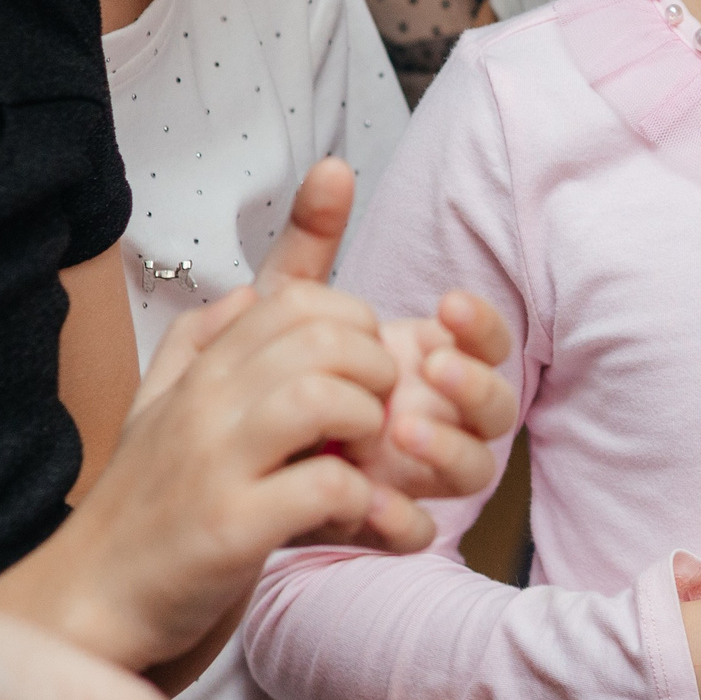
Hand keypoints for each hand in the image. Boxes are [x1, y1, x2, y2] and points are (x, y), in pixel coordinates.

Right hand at [0, 175, 403, 673]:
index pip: (298, 299)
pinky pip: (327, 485)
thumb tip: (244, 294)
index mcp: (202, 371)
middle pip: (323, 338)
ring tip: (359, 461)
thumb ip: (196, 344)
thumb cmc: (138, 510)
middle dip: (375, 372)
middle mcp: (205, 403)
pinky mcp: (231, 528)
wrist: (86, 602)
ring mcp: (216, 463)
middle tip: (371, 418)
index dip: (354, 325)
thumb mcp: (157, 409)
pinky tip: (343, 516)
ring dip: (366, 426)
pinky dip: (358, 500)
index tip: (358, 372)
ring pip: (324, 398)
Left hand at [253, 161, 517, 522]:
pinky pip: (421, 530)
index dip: (482, 327)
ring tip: (401, 428)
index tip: (449, 304)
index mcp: (420, 362)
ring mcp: (412, 474)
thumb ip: (310, 246)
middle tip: (432, 368)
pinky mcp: (381, 524)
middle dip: (476, 385)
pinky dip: (407, 520)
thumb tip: (332, 169)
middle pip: (496, 408)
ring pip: (474, 470)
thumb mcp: (277, 313)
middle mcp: (430, 416)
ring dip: (451, 448)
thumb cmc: (262, 387)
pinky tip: (378, 504)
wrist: (205, 477)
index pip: (482, 342)